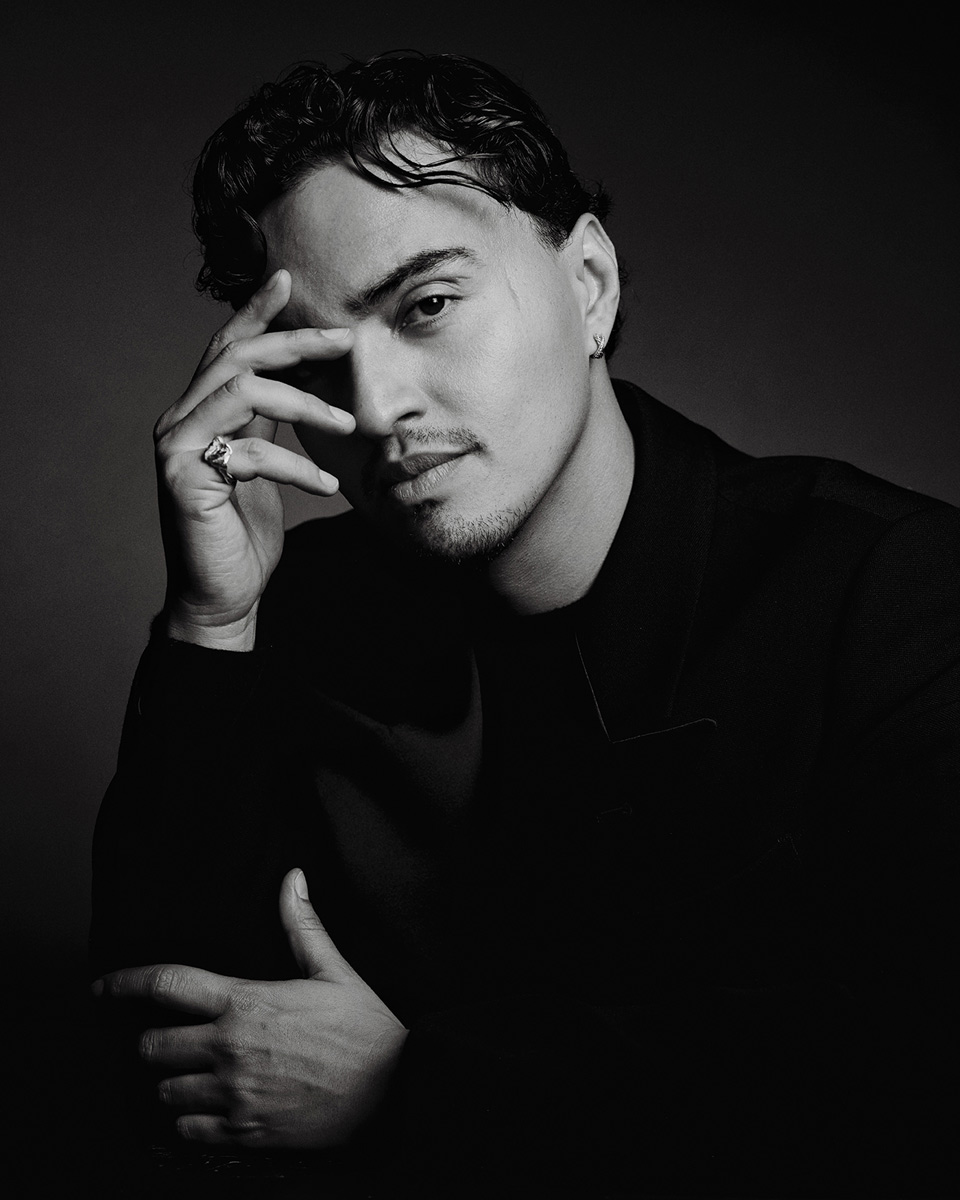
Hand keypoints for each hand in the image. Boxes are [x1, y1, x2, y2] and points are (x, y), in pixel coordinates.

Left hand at [94, 869, 406, 1148]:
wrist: (395, 1093)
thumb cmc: (368, 1029)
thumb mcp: (335, 971)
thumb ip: (302, 925)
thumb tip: (291, 877)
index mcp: (246, 1003)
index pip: (167, 986)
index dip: (124, 983)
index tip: (103, 987)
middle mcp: (230, 1049)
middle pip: (152, 1046)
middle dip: (154, 1041)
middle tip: (168, 1040)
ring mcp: (234, 1096)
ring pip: (166, 1093)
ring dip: (174, 1083)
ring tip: (194, 1077)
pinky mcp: (244, 1134)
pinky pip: (188, 1134)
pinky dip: (191, 1123)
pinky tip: (210, 1111)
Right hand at [154, 269, 355, 649]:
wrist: (221, 596)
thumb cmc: (243, 535)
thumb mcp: (262, 467)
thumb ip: (267, 425)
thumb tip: (302, 386)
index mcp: (199, 414)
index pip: (226, 348)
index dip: (254, 312)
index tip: (286, 279)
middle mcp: (179, 421)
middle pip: (237, 358)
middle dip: (294, 342)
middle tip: (345, 341)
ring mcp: (176, 448)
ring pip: (242, 393)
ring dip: (304, 404)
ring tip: (347, 427)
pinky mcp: (185, 480)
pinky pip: (249, 453)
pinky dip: (296, 468)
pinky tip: (326, 489)